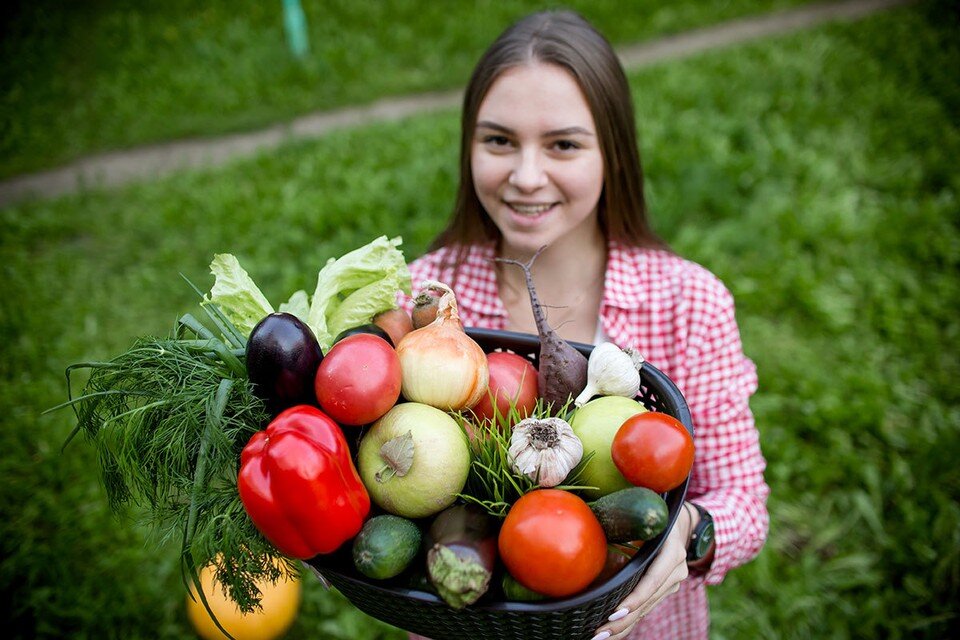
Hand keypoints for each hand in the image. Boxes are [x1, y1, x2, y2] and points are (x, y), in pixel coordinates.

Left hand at [590, 503, 697, 639]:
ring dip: (624, 626)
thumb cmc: (653, 516)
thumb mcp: (646, 518)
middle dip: (624, 620)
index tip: (614, 613)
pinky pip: (647, 607)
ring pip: (647, 609)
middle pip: (648, 600)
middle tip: (599, 633)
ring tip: (601, 637)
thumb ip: (628, 527)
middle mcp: (676, 569)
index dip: (635, 598)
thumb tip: (593, 536)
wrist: (681, 522)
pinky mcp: (666, 589)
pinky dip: (630, 621)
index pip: (653, 580)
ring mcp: (673, 582)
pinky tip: (613, 632)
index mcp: (672, 550)